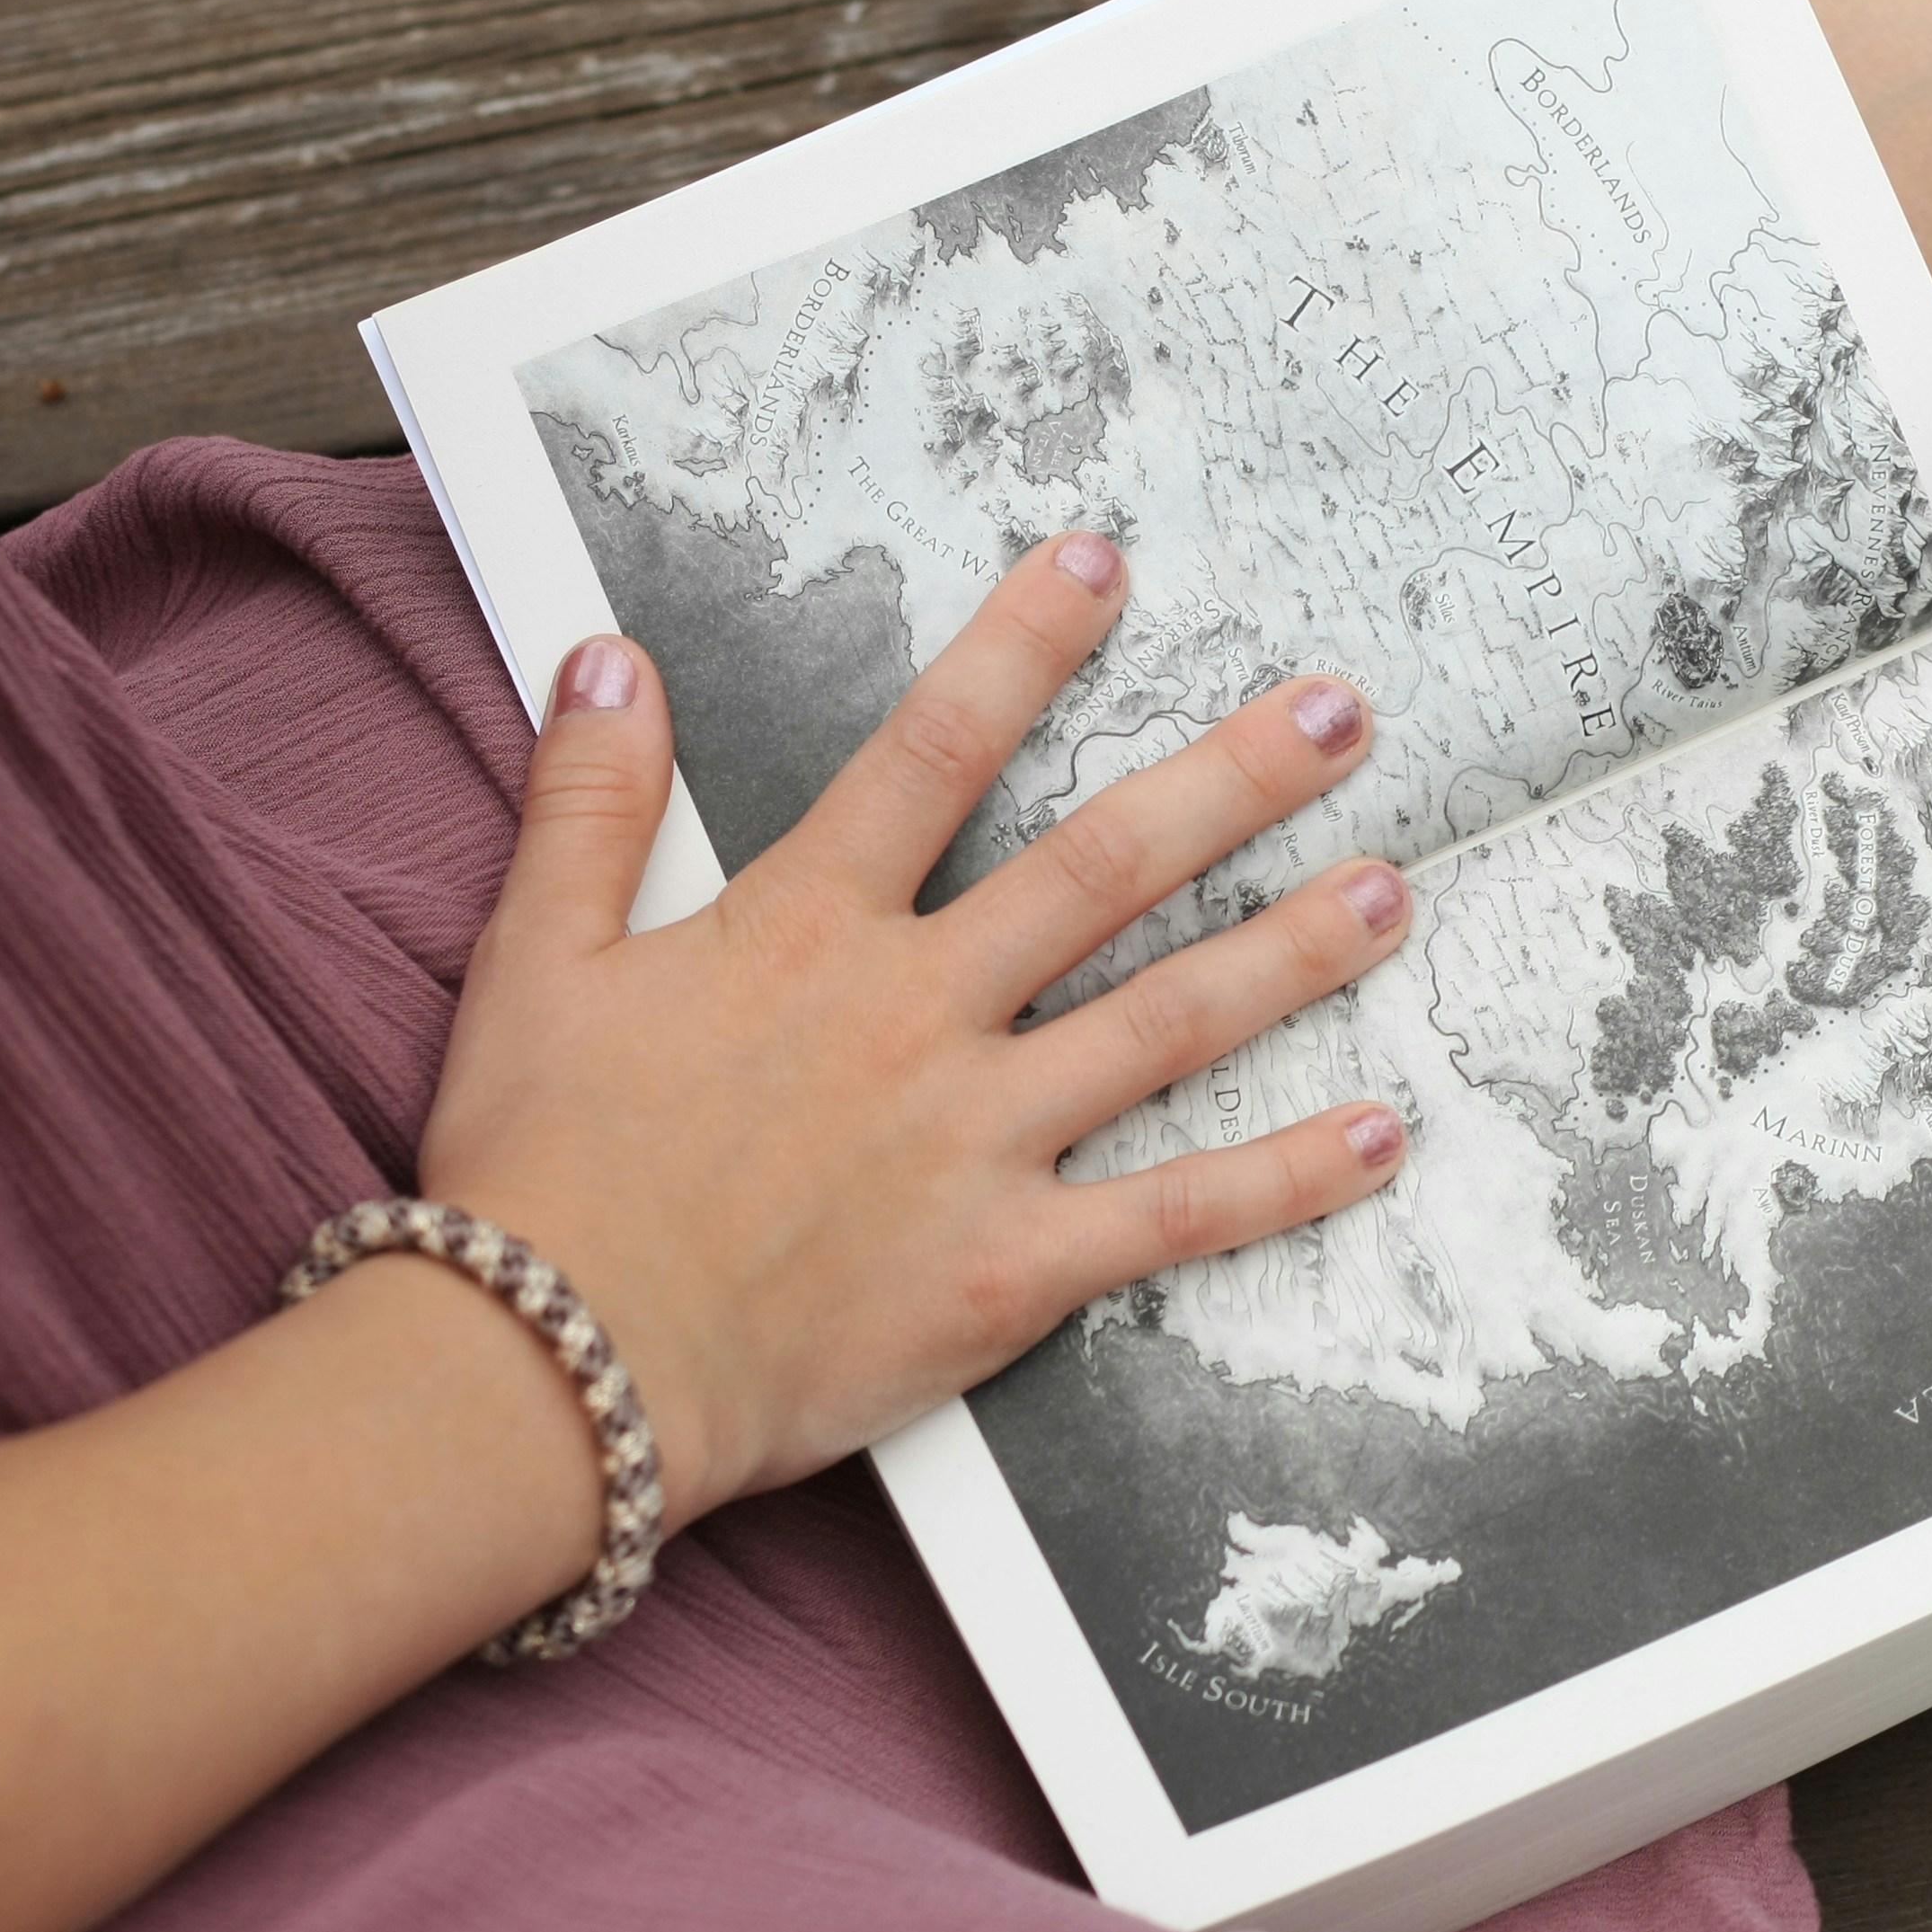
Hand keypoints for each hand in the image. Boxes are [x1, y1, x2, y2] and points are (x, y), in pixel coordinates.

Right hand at [417, 533, 1411, 1517]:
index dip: (1020, 648)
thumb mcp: (535, 963)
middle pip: (1103, 868)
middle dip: (1233, 779)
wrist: (555, 1367)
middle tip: (1343, 712)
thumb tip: (610, 656)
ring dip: (1292, 950)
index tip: (1104, 563)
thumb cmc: (539, 1173)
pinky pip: (1180, 1215)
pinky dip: (1289, 1178)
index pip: (934, 752)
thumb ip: (587, 804)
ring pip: (1170, 1022)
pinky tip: (1384, 1134)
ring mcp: (979, 1140)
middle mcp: (917, 1016)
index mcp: (806, 931)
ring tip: (1396, 887)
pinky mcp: (1013, 1267)